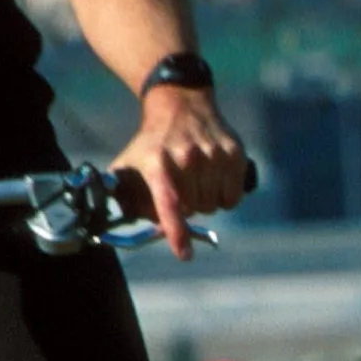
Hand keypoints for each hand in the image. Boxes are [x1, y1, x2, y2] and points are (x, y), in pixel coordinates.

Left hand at [113, 86, 251, 259]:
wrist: (181, 106)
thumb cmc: (153, 143)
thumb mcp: (129, 163)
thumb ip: (125, 197)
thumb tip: (133, 226)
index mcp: (157, 162)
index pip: (169, 203)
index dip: (176, 232)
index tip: (184, 255)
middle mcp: (187, 158)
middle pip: (193, 210)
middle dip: (186, 208)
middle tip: (181, 190)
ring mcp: (214, 155)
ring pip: (214, 206)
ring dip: (206, 202)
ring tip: (197, 182)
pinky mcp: (235, 154)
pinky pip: (233, 198)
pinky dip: (225, 197)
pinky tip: (215, 180)